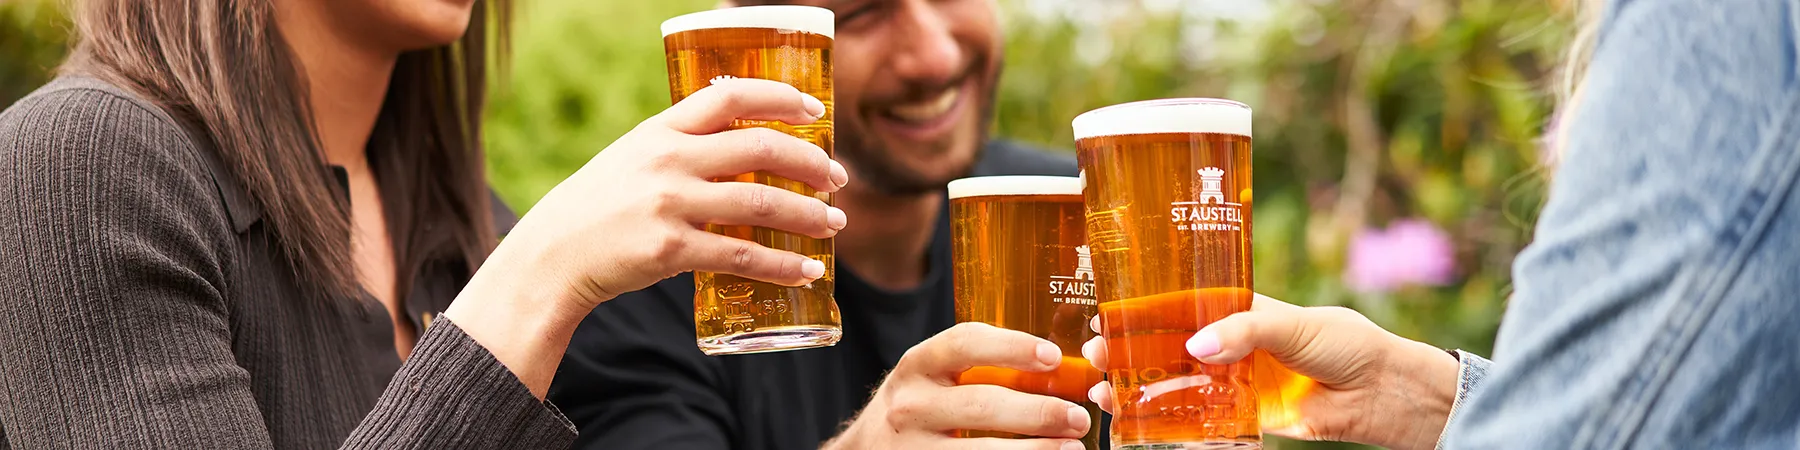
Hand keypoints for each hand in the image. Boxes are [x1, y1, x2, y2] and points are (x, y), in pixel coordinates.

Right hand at [446, 78, 847, 397]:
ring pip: (760, 201)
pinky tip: (806, 269)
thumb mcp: (633, 159)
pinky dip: (782, 264)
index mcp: (660, 131)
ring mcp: (669, 203)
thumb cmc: (600, 208)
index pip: (729, 96)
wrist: (551, 256)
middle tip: (837, 178)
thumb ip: (681, 148)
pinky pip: (742, 254)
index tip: (815, 112)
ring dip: (808, 214)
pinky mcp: (670, 249)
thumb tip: (744, 147)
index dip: (781, 98)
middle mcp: (667, 160)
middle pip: (759, 147)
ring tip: (833, 223)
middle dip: (810, 162)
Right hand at [827, 323, 1091, 449]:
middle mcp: (910, 405)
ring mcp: (912, 448)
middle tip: (1078, 418)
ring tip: (1071, 449)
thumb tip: (1061, 373)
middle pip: (981, 405)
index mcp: (918, 365)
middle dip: (1038, 412)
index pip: (965, 343)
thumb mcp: (934, 378)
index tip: (1053, 357)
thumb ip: (981, 370)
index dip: (1011, 347)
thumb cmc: (921, 407)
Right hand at [1081, 294, 1459, 449]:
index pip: (1183, 304)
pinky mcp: (1245, 415)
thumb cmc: (1348, 344)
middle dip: (1128, 348)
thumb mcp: (1296, 324)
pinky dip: (1169, 417)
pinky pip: (1200, 416)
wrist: (1385, 394)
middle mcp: (1233, 343)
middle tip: (1094, 352)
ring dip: (1138, 383)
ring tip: (1103, 387)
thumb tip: (1194, 346)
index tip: (1107, 311)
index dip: (1144, 309)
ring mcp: (1236, 380)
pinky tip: (1137, 417)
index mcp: (1241, 309)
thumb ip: (1246, 331)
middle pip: (1168, 344)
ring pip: (1176, 380)